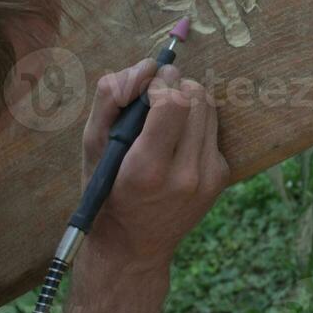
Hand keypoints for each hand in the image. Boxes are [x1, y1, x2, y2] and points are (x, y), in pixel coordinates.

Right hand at [80, 60, 229, 270]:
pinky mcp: (221, 178)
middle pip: (197, 98)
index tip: (147, 88)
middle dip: (176, 86)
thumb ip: (110, 98)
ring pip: (210, 108)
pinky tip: (176, 140)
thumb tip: (146, 67)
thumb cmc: (105, 189)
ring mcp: (208, 178)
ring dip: (188, 100)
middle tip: (155, 95)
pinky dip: (196, 123)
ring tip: (165, 114)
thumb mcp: (91, 145)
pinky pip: (213, 130)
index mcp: (147, 168)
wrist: (133, 245)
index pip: (174, 103)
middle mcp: (185, 176)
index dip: (161, 83)